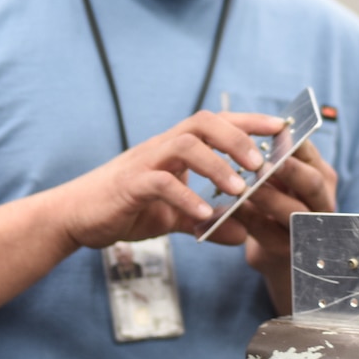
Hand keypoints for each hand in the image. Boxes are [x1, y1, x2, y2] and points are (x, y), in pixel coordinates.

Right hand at [51, 112, 280, 250]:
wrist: (76, 216)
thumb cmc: (124, 209)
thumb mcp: (172, 218)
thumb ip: (205, 222)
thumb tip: (241, 236)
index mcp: (175, 149)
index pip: (216, 124)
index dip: (249, 122)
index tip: (282, 127)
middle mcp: (162, 147)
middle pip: (204, 122)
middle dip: (237, 137)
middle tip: (263, 162)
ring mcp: (145, 163)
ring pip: (185, 145)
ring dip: (217, 165)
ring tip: (239, 189)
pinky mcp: (129, 185)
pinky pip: (161, 183)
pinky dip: (186, 198)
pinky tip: (204, 216)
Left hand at [228, 140, 337, 312]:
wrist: (279, 255)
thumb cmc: (278, 205)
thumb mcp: (284, 179)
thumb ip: (279, 158)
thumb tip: (261, 130)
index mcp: (321, 176)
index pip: (309, 153)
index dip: (292, 141)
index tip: (271, 129)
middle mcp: (322, 202)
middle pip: (312, 183)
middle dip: (289, 171)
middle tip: (265, 162)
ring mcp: (309, 229)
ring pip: (293, 212)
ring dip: (268, 198)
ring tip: (244, 187)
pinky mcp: (288, 250)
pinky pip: (268, 233)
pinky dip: (249, 220)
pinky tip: (230, 210)